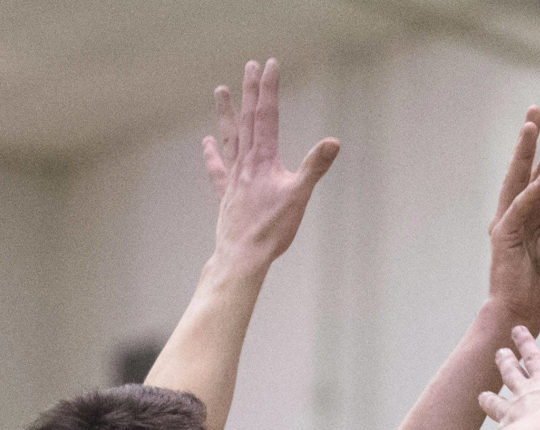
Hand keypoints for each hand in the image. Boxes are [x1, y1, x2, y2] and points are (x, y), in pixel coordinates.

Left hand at [204, 58, 339, 270]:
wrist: (243, 254)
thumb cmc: (272, 229)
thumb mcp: (299, 196)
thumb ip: (315, 167)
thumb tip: (334, 142)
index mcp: (264, 160)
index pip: (266, 116)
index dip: (269, 89)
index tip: (270, 65)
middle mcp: (245, 163)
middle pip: (247, 120)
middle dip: (250, 92)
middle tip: (250, 65)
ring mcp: (233, 178)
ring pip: (229, 138)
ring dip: (226, 113)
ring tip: (220, 90)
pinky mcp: (226, 195)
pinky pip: (217, 170)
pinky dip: (212, 155)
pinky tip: (206, 143)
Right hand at [478, 323, 539, 428]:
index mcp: (511, 415)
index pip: (498, 407)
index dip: (490, 402)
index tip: (482, 398)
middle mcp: (524, 395)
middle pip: (512, 375)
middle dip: (506, 364)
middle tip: (500, 353)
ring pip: (534, 358)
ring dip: (527, 344)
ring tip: (520, 331)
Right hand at [487, 109, 539, 331]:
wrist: (526, 311)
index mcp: (533, 215)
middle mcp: (517, 214)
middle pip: (524, 169)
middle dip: (529, 139)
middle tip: (536, 108)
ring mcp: (509, 224)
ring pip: (516, 181)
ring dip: (524, 154)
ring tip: (532, 127)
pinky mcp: (505, 237)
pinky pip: (521, 210)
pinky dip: (531, 193)